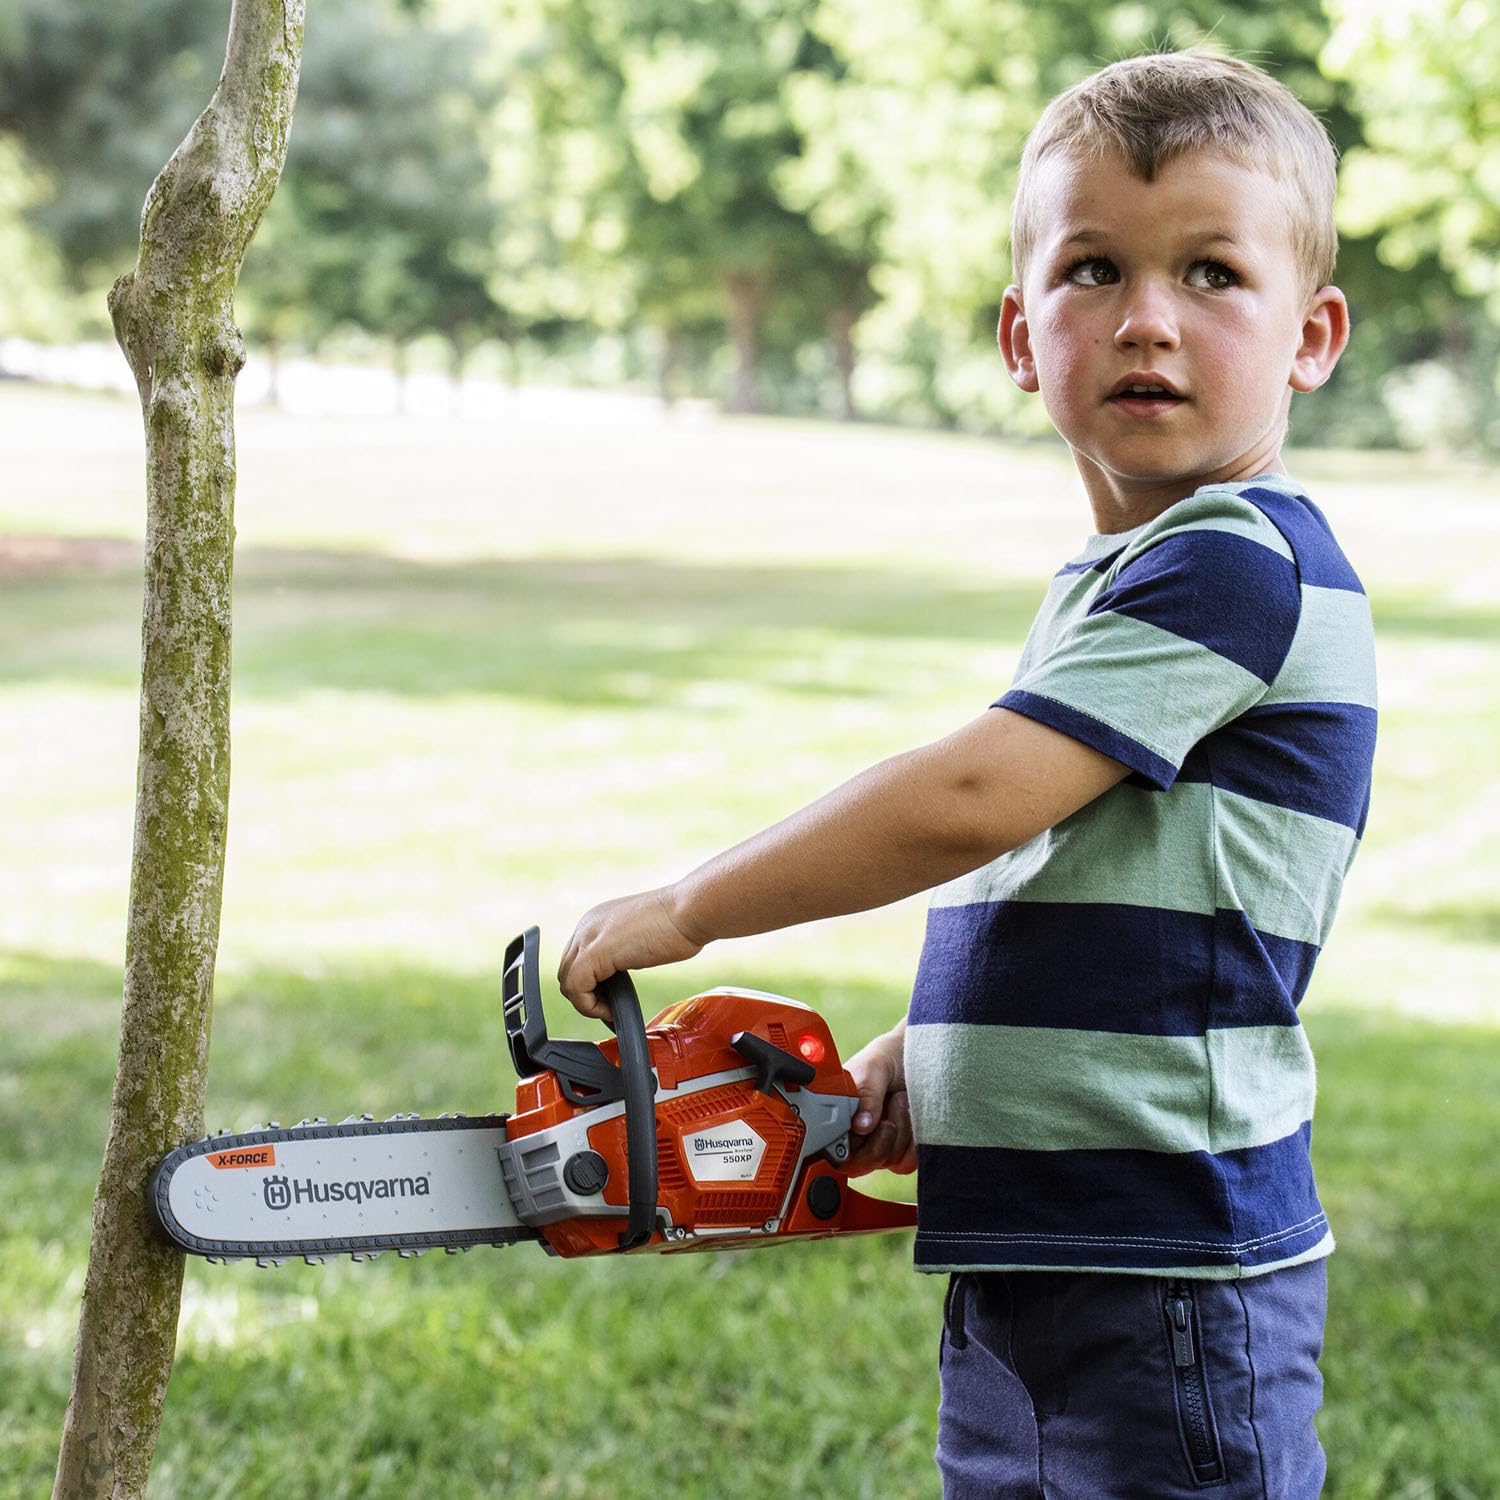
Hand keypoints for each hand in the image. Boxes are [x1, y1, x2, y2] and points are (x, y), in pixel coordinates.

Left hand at [557, 887, 703, 1021]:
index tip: (611, 997)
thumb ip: (626, 949)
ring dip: (587, 1003)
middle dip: (586, 994)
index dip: (590, 983)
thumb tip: (622, 972)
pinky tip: (612, 1009)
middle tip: (610, 1007)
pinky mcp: (594, 953)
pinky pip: (575, 989)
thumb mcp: (643, 935)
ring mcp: (588, 937)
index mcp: (597, 919)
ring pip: (567, 981)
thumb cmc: (682, 922)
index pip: (576, 958)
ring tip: (612, 1010)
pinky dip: (590, 1007)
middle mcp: (587, 925)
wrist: (691, 911)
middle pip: (567, 970)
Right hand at [843, 1021, 914, 1176]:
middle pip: (860, 1165)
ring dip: (900, 1129)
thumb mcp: (872, 1067)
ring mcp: (882, 1145)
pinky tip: (913, 1114)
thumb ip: (864, 1094)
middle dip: (879, 1137)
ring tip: (900, 1098)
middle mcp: (857, 1137)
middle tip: (887, 1106)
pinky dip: (915, 1140)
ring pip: (888, 1161)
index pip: (833, 1151)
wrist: (920, 1054)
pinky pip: (909, 1161)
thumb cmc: (888, 1056)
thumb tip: (860, 1126)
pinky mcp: (905, 1151)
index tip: (864, 1127)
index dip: (848, 1147)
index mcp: (839, 1117)